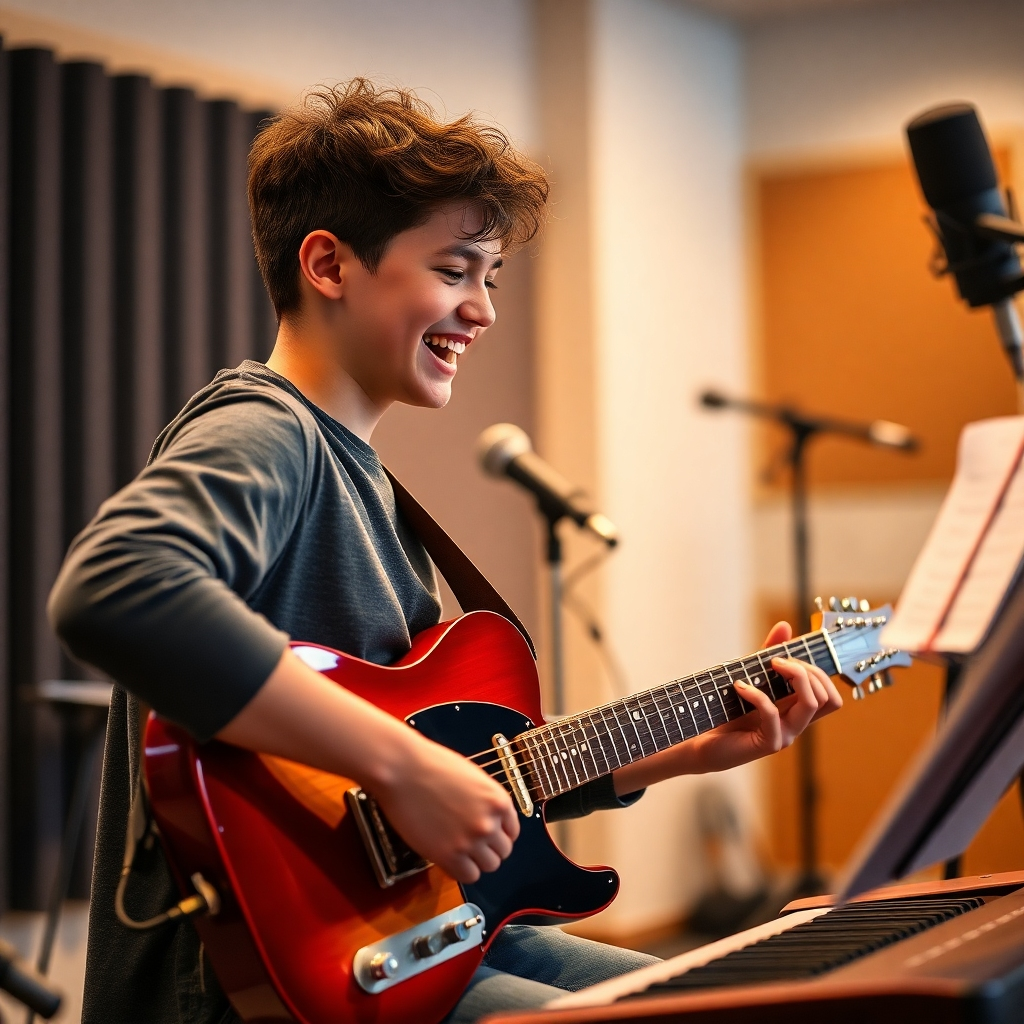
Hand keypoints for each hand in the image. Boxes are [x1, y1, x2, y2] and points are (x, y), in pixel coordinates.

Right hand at [372, 735, 519, 883]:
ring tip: (457, 850)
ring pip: (488, 867)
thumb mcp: (472, 778)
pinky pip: (468, 876)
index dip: (498, 835)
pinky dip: (460, 870)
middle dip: (487, 849)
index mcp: (499, 800)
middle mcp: (490, 823)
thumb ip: (485, 802)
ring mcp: (471, 841)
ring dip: (475, 861)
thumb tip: (489, 821)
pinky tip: (448, 857)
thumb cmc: (431, 766)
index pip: (512, 832)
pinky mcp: (448, 855)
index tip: (486, 837)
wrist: (403, 769)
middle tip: (469, 843)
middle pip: (502, 852)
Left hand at [611, 621, 842, 792]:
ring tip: (770, 665)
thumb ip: (768, 654)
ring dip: (794, 676)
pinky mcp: (767, 744)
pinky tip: (739, 686)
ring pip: (811, 703)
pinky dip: (757, 693)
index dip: (818, 673)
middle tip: (777, 661)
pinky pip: (773, 713)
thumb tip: (785, 626)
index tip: (789, 658)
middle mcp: (796, 724)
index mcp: (796, 711)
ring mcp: (784, 735)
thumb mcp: (750, 676)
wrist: (701, 740)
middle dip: (807, 670)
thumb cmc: (726, 711)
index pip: (831, 696)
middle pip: (827, 696)